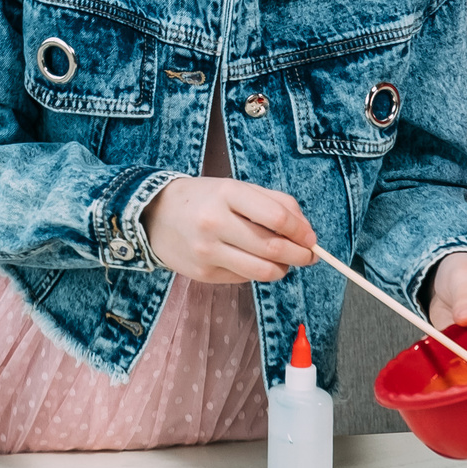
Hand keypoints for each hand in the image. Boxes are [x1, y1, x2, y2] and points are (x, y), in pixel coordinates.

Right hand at [143, 177, 317, 283]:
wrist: (155, 215)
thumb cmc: (205, 199)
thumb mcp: (237, 189)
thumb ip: (275, 204)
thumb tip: (306, 233)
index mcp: (227, 193)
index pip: (277, 217)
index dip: (301, 231)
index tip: (311, 238)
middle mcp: (215, 222)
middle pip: (272, 247)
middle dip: (300, 255)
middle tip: (309, 255)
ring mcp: (207, 251)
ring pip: (262, 271)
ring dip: (283, 269)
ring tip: (285, 262)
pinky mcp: (203, 274)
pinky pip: (244, 278)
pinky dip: (258, 272)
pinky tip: (253, 261)